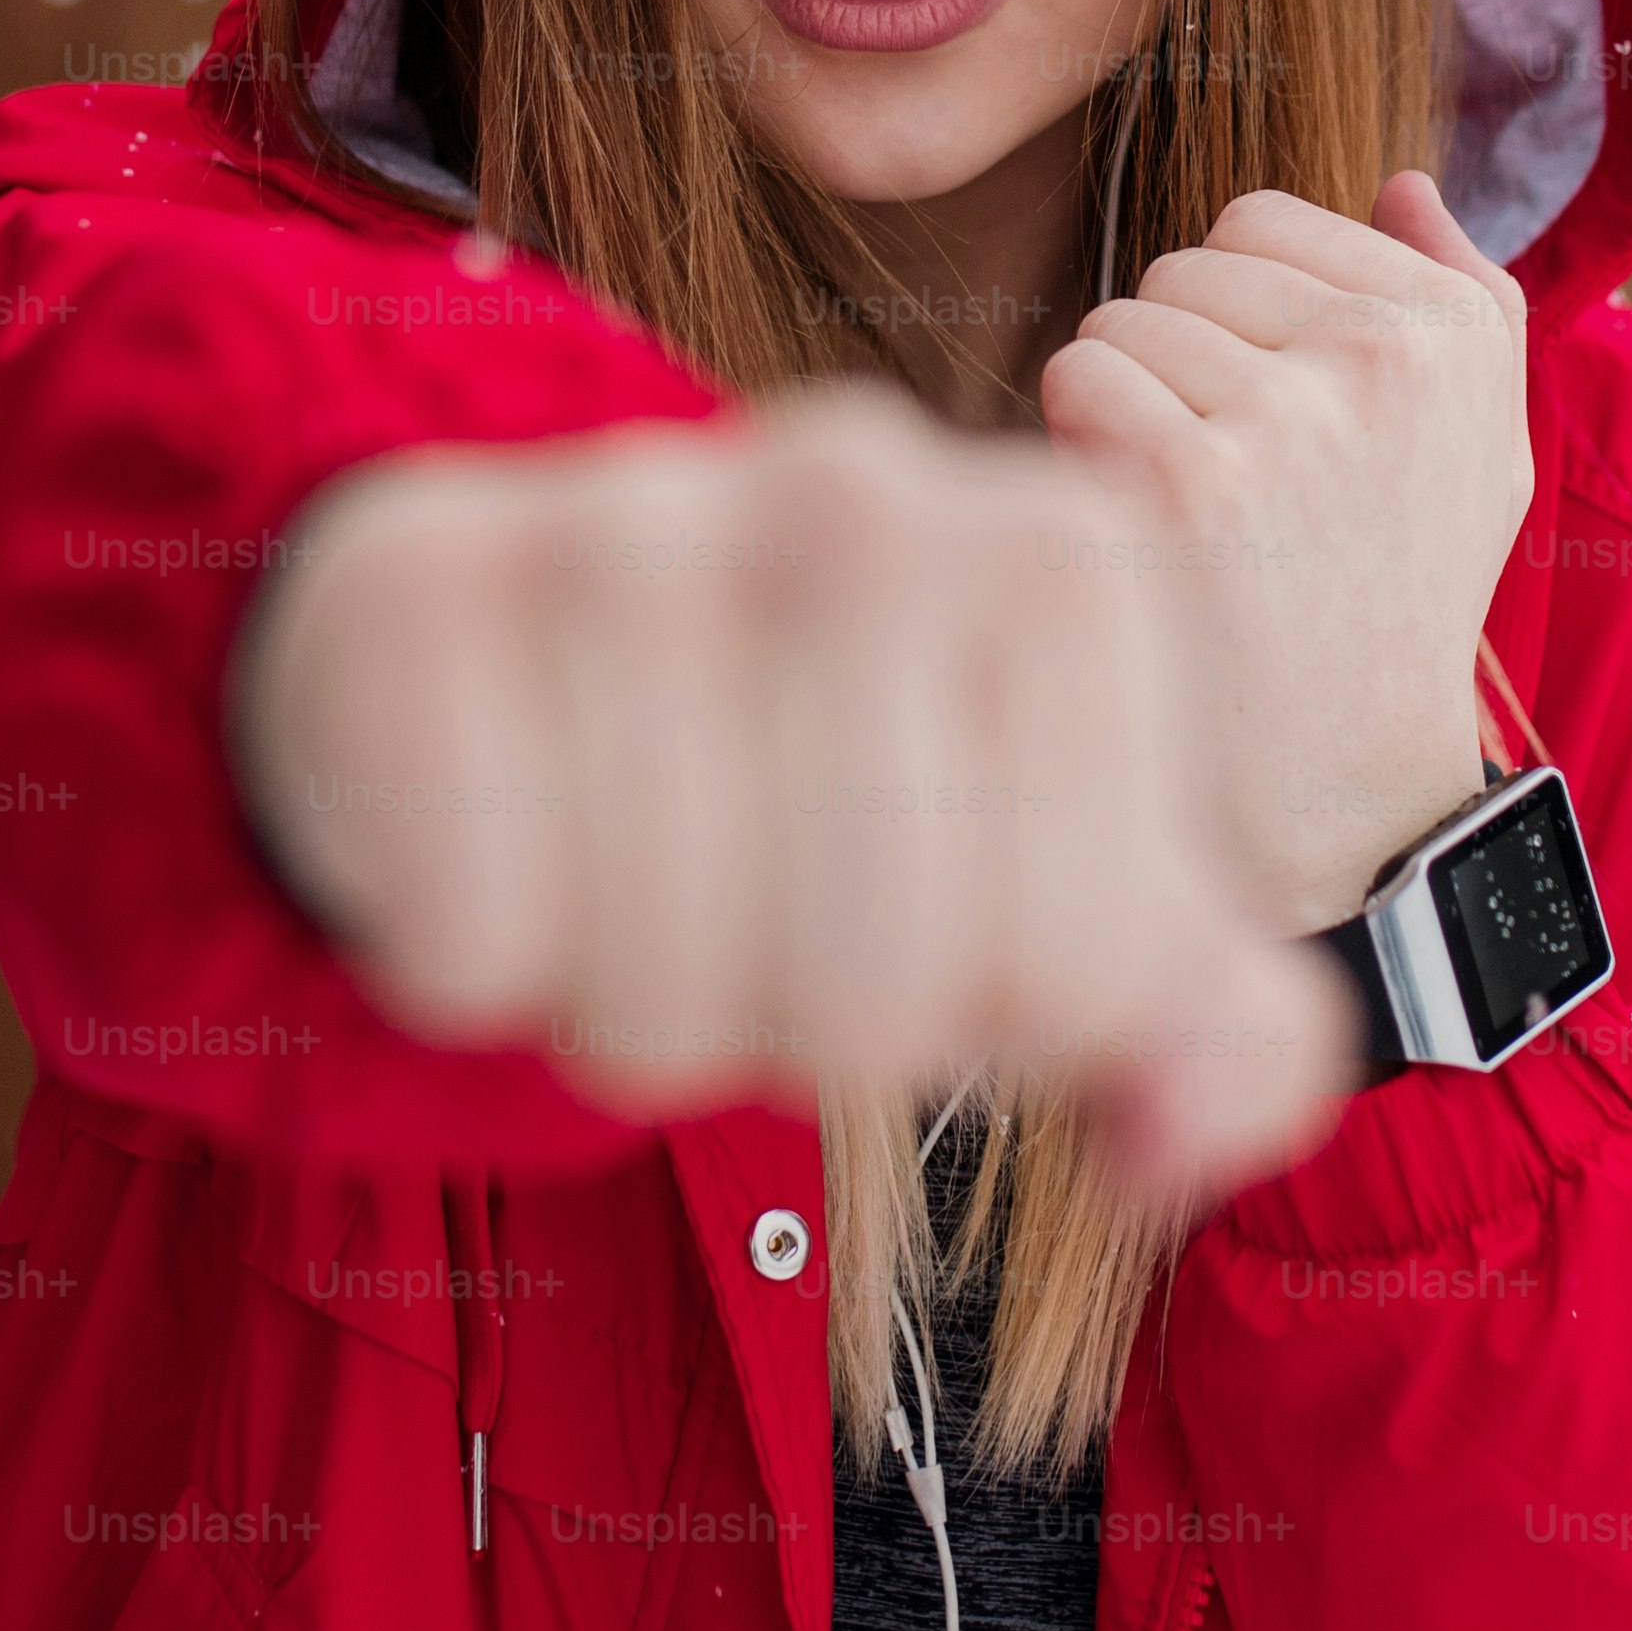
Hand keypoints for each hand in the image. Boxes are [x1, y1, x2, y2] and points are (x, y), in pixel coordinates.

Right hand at [228, 383, 1357, 1199]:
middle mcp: (869, 488)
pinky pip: (480, 941)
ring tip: (629, 875)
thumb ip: (1208, 1026)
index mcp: (1071, 559)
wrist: (512, 655)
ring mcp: (635, 512)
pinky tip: (501, 827)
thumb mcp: (1061, 892)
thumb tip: (1175, 1143)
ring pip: (668, 979)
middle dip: (805, 1026)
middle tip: (759, 910)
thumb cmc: (823, 788)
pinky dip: (476, 959)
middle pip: (880, 994)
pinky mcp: (422, 581)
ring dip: (636, 1005)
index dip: (988, 1015)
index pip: (1082, 978)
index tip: (928, 901)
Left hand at [1038, 173, 1532, 931]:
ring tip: (1188, 516)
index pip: (1262, 221)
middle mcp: (1387, 358)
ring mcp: (1287, 417)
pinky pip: (1078, 379)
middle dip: (1177, 362)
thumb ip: (1461, 299)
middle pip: (1183, 268)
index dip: (1237, 319)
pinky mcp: (1189, 482)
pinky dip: (1081, 451)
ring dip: (1125, 409)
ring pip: (1121, 322)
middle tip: (1226, 484)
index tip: (1271, 417)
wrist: (1340, 791)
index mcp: (1455, 332)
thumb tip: (1404, 182)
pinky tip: (1139, 532)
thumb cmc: (1391, 606)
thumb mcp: (1477, 455)